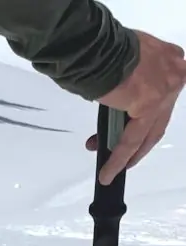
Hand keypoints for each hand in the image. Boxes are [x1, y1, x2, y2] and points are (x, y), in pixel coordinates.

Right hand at [90, 30, 185, 183]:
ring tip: (111, 167)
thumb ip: (133, 72)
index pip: (162, 95)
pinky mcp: (149, 106)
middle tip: (125, 158)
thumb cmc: (104, 49)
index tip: (130, 126)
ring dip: (126, 152)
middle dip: (139, 142)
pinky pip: (131, 139)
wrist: (98, 48)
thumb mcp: (127, 56)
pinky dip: (119, 158)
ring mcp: (166, 90)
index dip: (147, 117)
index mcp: (171, 59)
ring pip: (147, 131)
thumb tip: (121, 90)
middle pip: (158, 117)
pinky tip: (108, 170)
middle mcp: (175, 74)